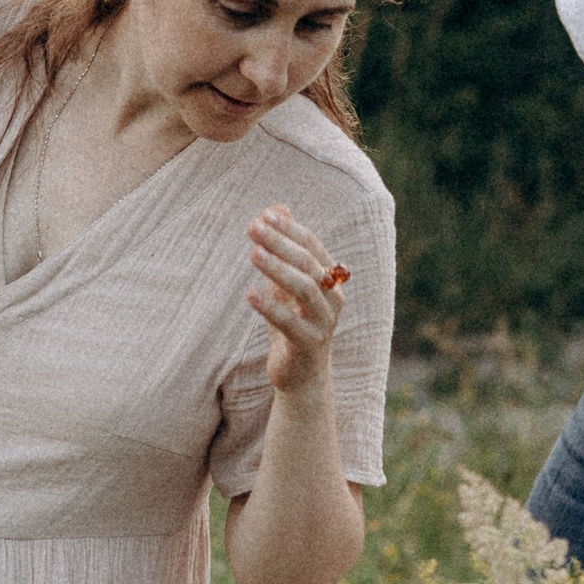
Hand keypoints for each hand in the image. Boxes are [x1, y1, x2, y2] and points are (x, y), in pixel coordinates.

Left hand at [246, 207, 347, 396]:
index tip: (265, 214)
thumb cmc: (291, 324)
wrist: (300, 375)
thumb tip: (277, 208)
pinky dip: (271, 308)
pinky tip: (250, 294)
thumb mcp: (284, 285)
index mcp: (330, 281)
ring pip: (305, 290)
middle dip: (281, 243)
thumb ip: (282, 251)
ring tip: (253, 253)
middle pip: (309, 264)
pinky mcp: (309, 346)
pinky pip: (291, 323)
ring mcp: (324, 323)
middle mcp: (333, 299)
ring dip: (278, 269)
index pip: (312, 247)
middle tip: (254, 227)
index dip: (290, 229)